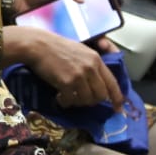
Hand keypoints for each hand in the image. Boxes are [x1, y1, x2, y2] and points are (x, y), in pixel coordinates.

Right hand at [3, 26, 121, 106]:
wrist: (38, 45)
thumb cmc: (56, 47)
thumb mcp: (80, 51)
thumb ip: (91, 66)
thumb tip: (97, 84)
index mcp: (96, 59)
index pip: (112, 82)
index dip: (117, 98)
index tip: (118, 109)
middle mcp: (90, 68)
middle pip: (101, 95)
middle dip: (92, 101)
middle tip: (82, 99)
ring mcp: (79, 76)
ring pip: (87, 100)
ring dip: (78, 102)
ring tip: (68, 96)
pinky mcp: (66, 82)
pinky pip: (70, 100)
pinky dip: (65, 102)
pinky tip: (59, 97)